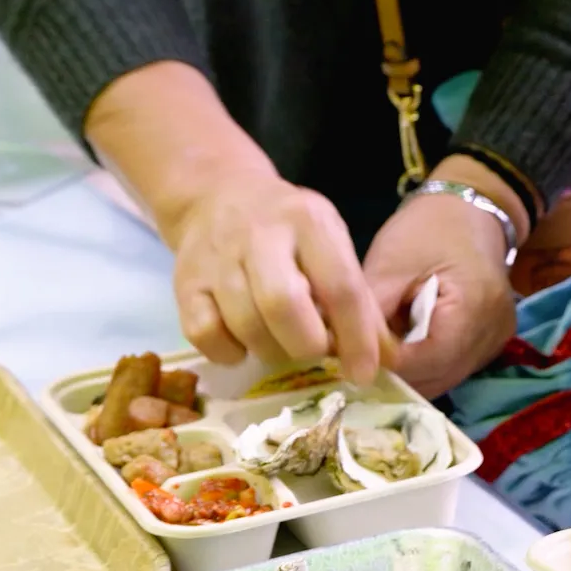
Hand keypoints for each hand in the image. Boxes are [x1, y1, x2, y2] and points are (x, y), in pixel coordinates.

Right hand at [81, 61, 389, 384]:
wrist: (218, 196)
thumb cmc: (289, 231)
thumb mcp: (331, 246)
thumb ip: (357, 297)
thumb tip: (385, 358)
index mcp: (308, 222)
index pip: (339, 286)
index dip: (356, 338)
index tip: (364, 374)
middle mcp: (259, 235)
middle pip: (284, 305)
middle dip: (307, 345)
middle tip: (314, 349)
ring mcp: (216, 258)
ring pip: (246, 325)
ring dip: (272, 351)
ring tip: (282, 342)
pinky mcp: (184, 283)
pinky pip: (205, 335)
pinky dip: (230, 352)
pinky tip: (244, 342)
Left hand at [365, 155, 522, 399]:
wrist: (473, 210)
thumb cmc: (431, 227)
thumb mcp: (392, 261)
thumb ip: (371, 311)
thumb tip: (346, 350)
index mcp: (473, 310)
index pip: (423, 361)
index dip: (384, 364)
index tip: (349, 354)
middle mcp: (492, 337)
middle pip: (435, 377)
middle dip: (394, 374)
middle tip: (356, 360)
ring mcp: (494, 344)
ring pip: (443, 379)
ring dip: (408, 374)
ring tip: (377, 355)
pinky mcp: (490, 344)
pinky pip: (452, 368)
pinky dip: (423, 365)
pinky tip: (402, 349)